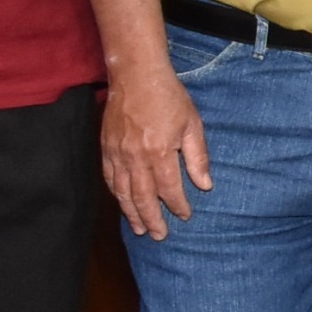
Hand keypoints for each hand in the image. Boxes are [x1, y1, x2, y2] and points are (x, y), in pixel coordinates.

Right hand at [99, 66, 212, 237]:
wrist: (136, 75)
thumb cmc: (168, 97)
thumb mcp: (192, 125)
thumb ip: (198, 158)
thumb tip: (205, 185)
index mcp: (159, 152)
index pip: (169, 189)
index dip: (177, 205)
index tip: (185, 215)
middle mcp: (135, 157)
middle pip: (143, 198)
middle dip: (153, 219)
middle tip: (160, 236)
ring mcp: (117, 153)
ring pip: (122, 192)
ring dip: (131, 213)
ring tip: (139, 229)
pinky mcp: (105, 147)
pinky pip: (109, 178)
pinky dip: (115, 194)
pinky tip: (122, 203)